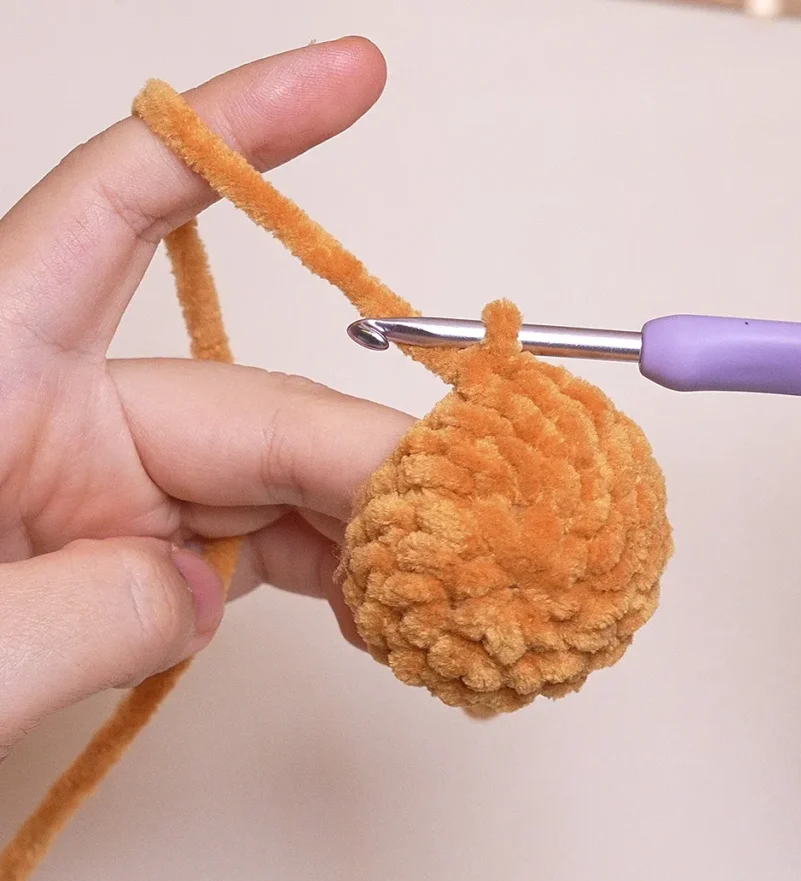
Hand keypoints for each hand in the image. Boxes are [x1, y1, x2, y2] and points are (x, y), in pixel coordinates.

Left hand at [0, 38, 412, 754]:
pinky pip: (251, 537)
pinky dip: (324, 571)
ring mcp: (107, 485)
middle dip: (366, 467)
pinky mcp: (134, 546)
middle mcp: (60, 412)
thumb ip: (87, 613)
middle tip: (469, 525)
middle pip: (249, 405)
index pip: (118, 206)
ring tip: (435, 590)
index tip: (356, 76)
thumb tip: (199, 595)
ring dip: (361, 533)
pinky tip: (377, 611)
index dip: (240, 130)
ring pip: (270, 479)